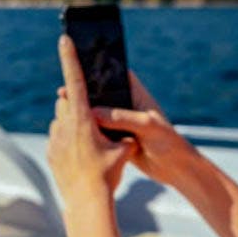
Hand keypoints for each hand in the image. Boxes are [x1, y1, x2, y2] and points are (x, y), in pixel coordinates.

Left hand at [47, 35, 135, 203]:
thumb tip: (123, 132)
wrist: (86, 202)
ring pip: (62, 121)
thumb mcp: (123, 151)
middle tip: (97, 125)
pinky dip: (68, 142)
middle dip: (80, 107)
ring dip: (74, 125)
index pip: (75, 80)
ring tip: (91, 146)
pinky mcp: (50, 153)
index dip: (70, 57)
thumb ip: (122, 134)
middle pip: (69, 103)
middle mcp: (64, 124)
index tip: (64, 39)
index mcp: (82, 118)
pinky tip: (81, 158)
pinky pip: (58, 139)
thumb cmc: (107, 175)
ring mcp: (54, 139)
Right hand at [71, 71, 198, 187]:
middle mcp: (128, 106)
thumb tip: (93, 113)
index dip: (100, 70)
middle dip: (84, 93)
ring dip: (84, 114)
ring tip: (63, 111)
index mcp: (138, 96)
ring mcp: (122, 123)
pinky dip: (88, 132)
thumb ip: (122, 117)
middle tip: (63, 92)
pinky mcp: (117, 139)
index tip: (79, 68)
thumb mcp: (147, 126)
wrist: (174, 169)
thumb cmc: (168, 143)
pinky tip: (71, 133)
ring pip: (98, 115)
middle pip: (103, 94)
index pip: (118, 75)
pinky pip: (99, 132)